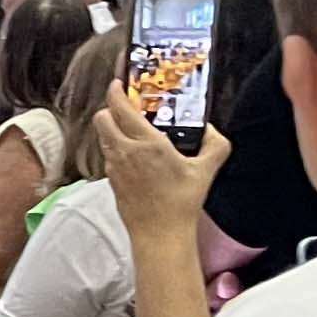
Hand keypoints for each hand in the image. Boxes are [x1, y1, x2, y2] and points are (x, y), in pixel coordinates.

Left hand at [95, 89, 228, 242]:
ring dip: (112, 128)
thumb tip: (211, 130)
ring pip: (103, 137)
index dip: (116, 92)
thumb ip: (215, 144)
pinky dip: (115, 148)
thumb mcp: (206, 170)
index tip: (118, 83)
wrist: (159, 234)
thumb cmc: (181, 202)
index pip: (121, 108)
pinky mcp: (110, 181)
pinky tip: (133, 154)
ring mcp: (113, 167)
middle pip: (102, 119)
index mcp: (146, 144)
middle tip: (126, 106)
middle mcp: (124, 152)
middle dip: (110, 108)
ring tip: (131, 129)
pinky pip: (108, 156)